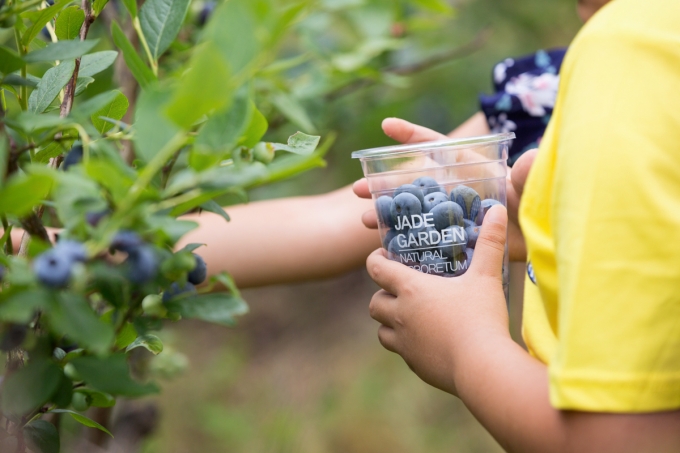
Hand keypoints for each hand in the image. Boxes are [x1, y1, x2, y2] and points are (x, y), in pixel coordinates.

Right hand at [353, 117, 537, 260]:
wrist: (547, 239)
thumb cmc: (540, 204)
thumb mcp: (534, 185)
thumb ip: (529, 173)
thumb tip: (529, 158)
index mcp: (470, 169)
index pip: (439, 147)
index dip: (413, 135)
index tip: (386, 127)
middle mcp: (457, 191)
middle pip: (414, 184)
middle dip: (384, 185)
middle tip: (357, 190)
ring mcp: (454, 216)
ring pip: (414, 213)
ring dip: (389, 215)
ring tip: (366, 222)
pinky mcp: (457, 240)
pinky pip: (426, 239)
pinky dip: (406, 242)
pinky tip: (388, 248)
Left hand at [366, 205, 509, 394]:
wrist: (482, 368)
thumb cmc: (481, 317)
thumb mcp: (486, 276)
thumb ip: (490, 242)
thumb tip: (498, 210)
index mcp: (410, 289)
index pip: (376, 268)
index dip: (376, 259)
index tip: (385, 256)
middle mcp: (400, 315)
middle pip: (374, 302)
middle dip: (383, 295)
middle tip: (401, 290)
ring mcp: (404, 343)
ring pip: (382, 330)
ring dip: (390, 322)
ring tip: (410, 317)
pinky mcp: (414, 365)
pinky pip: (402, 352)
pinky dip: (408, 345)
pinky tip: (428, 341)